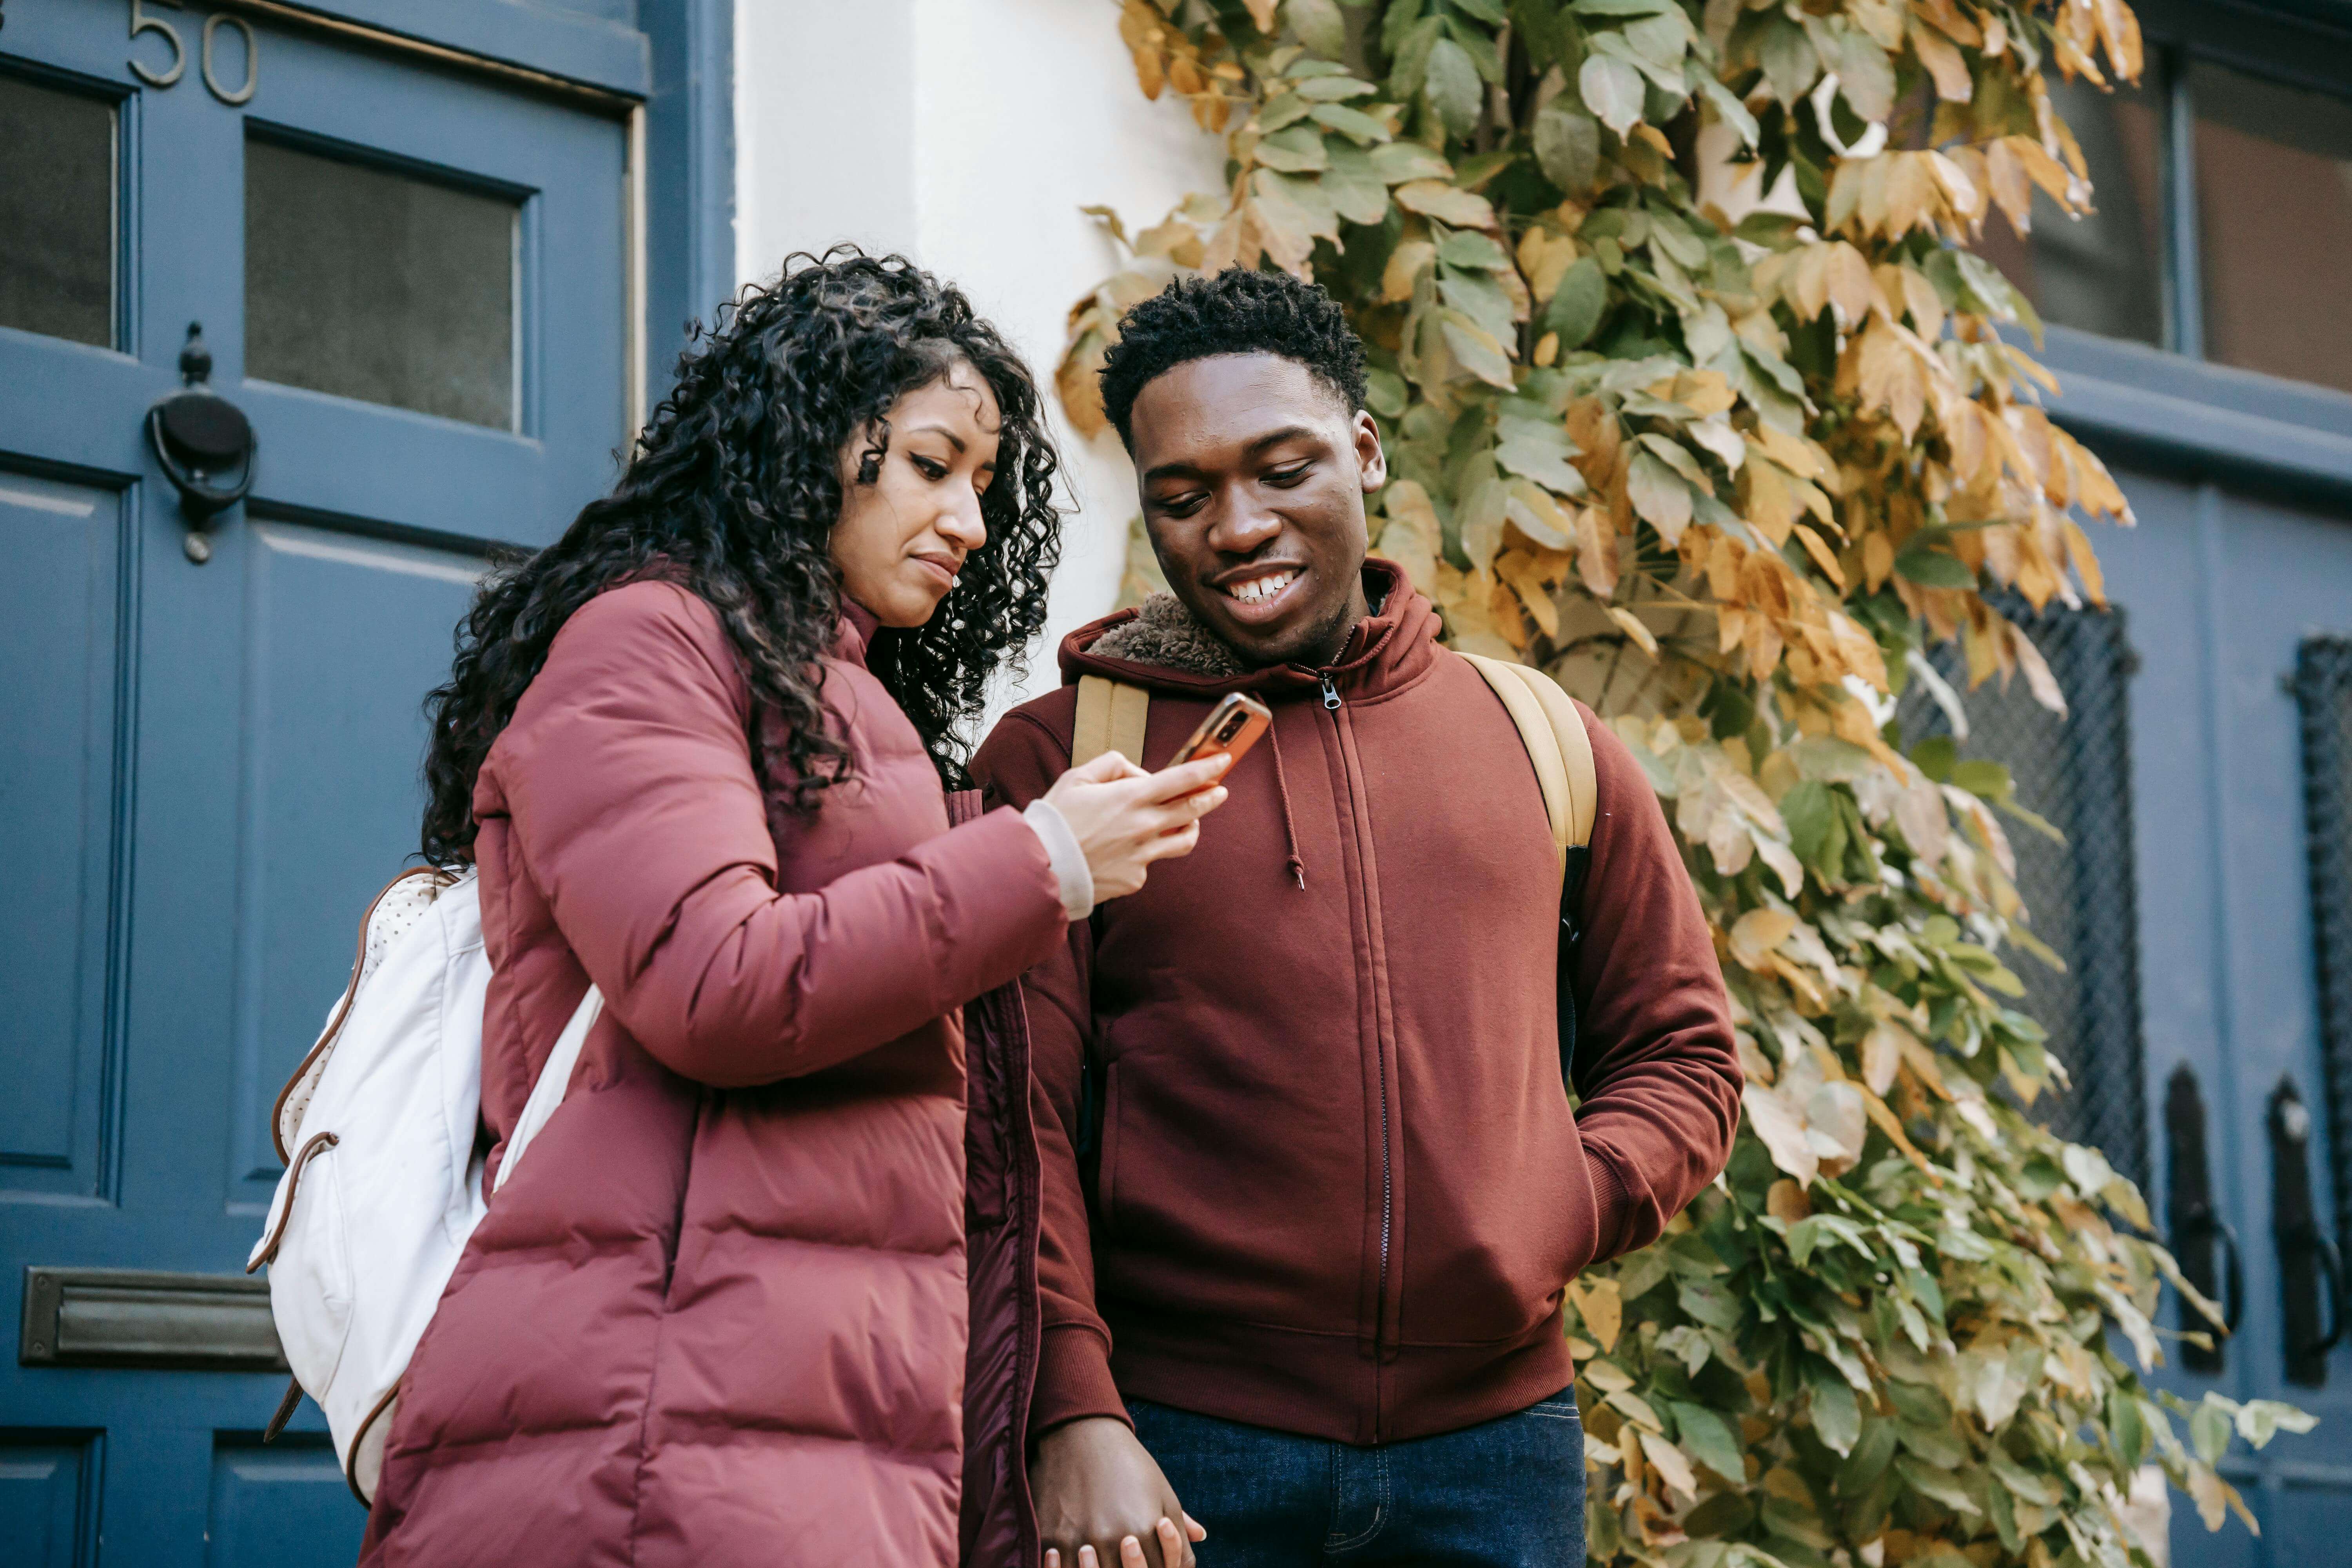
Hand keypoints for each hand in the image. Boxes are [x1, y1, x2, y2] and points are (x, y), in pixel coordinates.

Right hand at [1033, 1416, 1206, 1567]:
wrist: (1079, 1432)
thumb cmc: (1127, 1461)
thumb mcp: (1160, 1488)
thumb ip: (1180, 1523)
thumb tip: (1201, 1537)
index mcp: (1145, 1530)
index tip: (1147, 1561)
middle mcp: (1114, 1539)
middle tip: (1123, 1559)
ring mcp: (1081, 1540)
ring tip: (1100, 1560)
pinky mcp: (1052, 1537)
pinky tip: (1074, 1561)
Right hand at [1041, 751, 1231, 900]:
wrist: (1040, 867)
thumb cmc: (1055, 819)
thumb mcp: (1077, 777)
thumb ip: (1112, 765)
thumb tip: (1139, 773)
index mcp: (1130, 797)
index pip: (1181, 779)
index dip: (1207, 769)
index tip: (1223, 761)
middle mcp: (1143, 826)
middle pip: (1192, 809)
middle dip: (1211, 797)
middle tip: (1220, 790)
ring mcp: (1142, 855)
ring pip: (1183, 840)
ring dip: (1191, 826)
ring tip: (1189, 821)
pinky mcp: (1135, 879)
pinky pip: (1151, 863)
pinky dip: (1147, 853)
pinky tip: (1128, 851)